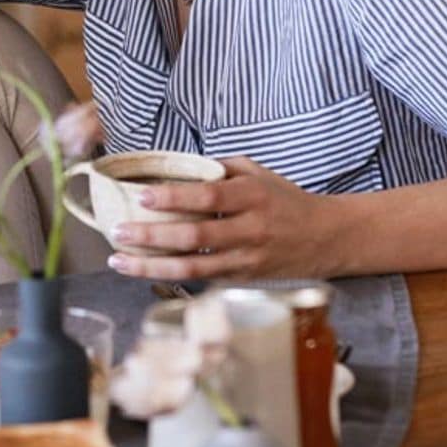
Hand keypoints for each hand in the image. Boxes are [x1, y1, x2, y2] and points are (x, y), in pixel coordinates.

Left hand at [103, 158, 344, 280]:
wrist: (328, 237)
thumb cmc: (285, 200)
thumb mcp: (257, 173)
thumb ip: (217, 169)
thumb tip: (173, 165)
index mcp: (253, 196)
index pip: (208, 196)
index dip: (174, 197)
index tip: (142, 196)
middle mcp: (251, 229)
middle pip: (195, 236)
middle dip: (152, 236)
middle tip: (118, 232)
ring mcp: (248, 259)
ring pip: (195, 267)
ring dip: (152, 266)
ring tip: (119, 261)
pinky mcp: (245, 281)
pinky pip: (204, 280)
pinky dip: (172, 277)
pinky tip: (145, 272)